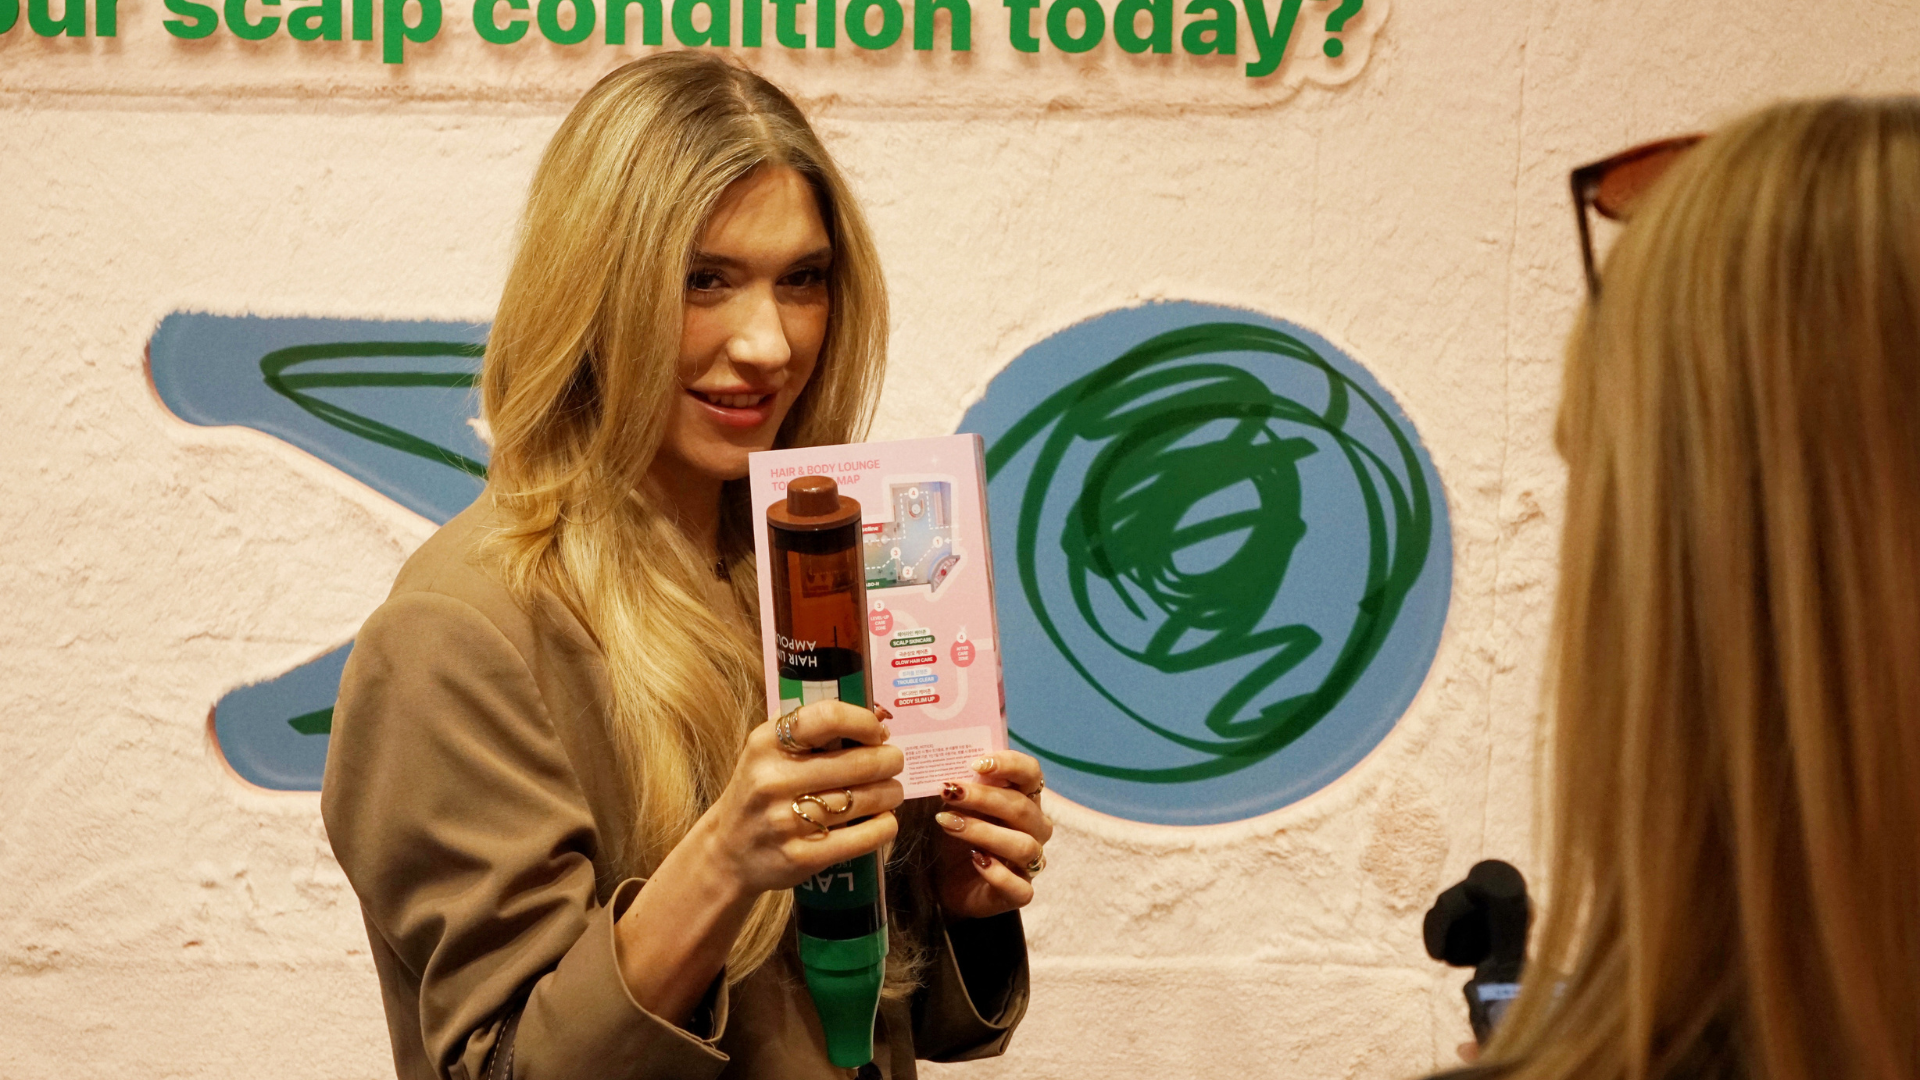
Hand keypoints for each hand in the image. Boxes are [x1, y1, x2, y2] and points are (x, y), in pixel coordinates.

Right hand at [690, 701, 904, 899]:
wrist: (728, 853)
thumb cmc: (759, 792)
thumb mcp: (766, 750)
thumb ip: (809, 729)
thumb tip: (875, 716)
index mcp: (767, 743)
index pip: (828, 717)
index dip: (864, 722)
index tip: (877, 733)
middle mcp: (774, 780)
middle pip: (859, 763)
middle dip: (889, 761)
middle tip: (893, 762)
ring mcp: (786, 821)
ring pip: (866, 799)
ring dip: (891, 793)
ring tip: (891, 791)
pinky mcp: (802, 857)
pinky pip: (863, 837)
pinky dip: (884, 826)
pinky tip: (884, 819)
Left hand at [931, 750, 1051, 919]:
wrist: (943, 883)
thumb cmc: (953, 836)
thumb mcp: (954, 807)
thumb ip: (959, 786)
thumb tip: (943, 761)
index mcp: (1023, 800)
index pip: (1031, 774)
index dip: (1009, 764)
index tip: (976, 764)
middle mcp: (1034, 829)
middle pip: (1022, 808)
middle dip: (984, 797)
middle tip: (949, 792)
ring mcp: (1030, 863)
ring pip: (1023, 845)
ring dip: (983, 831)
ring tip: (947, 823)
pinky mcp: (1020, 893)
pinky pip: (1020, 887)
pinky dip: (997, 873)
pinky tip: (975, 860)